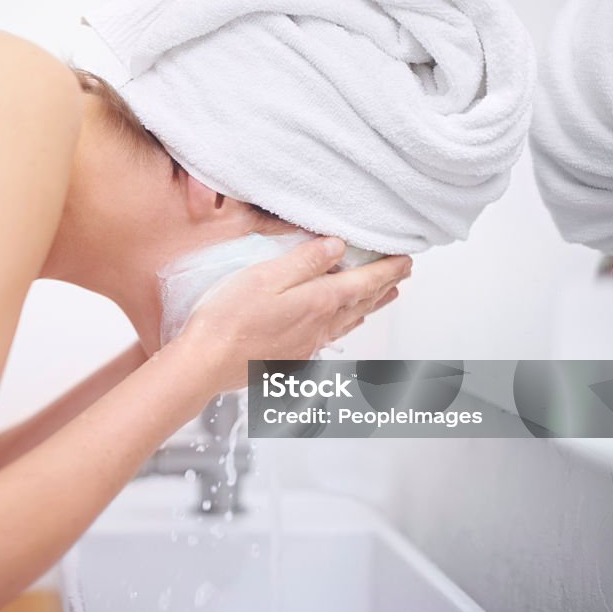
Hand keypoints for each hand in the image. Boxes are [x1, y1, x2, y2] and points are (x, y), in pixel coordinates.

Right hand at [175, 236, 410, 393]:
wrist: (206, 364)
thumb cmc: (228, 318)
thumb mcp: (264, 277)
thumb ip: (304, 261)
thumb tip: (338, 247)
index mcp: (317, 302)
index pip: (363, 282)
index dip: (387, 269)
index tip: (406, 259)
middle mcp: (319, 327)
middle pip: (362, 303)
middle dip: (384, 285)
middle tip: (402, 273)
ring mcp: (306, 345)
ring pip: (348, 322)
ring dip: (370, 306)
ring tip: (385, 295)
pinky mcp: (291, 358)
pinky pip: (330, 337)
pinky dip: (346, 324)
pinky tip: (340, 324)